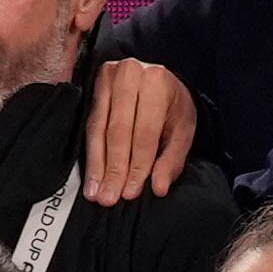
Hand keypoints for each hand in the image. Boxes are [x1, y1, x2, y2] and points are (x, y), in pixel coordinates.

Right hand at [80, 58, 197, 206]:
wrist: (159, 82)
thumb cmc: (172, 106)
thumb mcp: (183, 130)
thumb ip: (172, 159)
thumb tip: (158, 187)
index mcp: (158, 82)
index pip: (145, 130)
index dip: (137, 164)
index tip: (130, 191)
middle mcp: (131, 75)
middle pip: (119, 130)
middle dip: (114, 168)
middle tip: (109, 196)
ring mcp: (108, 78)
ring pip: (99, 129)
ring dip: (97, 165)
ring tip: (96, 192)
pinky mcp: (93, 87)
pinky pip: (89, 126)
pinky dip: (90, 155)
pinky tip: (91, 177)